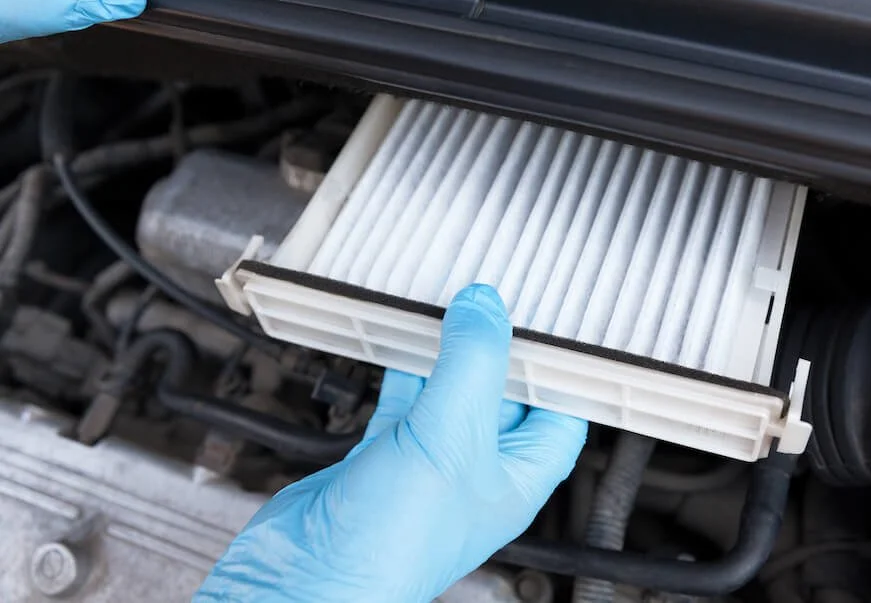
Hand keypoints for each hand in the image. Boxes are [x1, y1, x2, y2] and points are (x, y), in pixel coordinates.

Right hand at [195, 284, 587, 601]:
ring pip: (448, 390)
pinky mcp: (381, 454)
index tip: (552, 320)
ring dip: (447, 349)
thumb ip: (472, 364)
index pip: (558, 412)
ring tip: (449, 302)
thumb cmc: (395, 543)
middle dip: (498, 345)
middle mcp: (476, 468)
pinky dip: (400, 365)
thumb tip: (485, 307)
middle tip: (493, 296)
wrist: (309, 577)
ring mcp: (427, 460)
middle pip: (502, 393)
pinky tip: (400, 337)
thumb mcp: (451, 436)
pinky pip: (401, 397)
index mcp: (517, 475)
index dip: (560, 367)